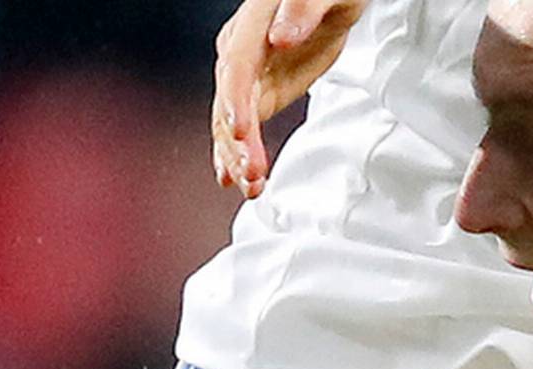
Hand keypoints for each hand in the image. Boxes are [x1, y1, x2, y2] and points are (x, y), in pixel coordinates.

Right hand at [214, 0, 366, 196]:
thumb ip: (301, 9)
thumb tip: (279, 37)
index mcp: (252, 22)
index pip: (238, 64)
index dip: (236, 99)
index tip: (240, 129)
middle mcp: (241, 47)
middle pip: (232, 98)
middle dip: (238, 139)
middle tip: (251, 173)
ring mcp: (248, 71)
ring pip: (232, 117)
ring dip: (237, 154)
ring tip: (250, 186)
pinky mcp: (261, 90)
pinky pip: (243, 124)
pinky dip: (238, 151)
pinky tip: (235, 178)